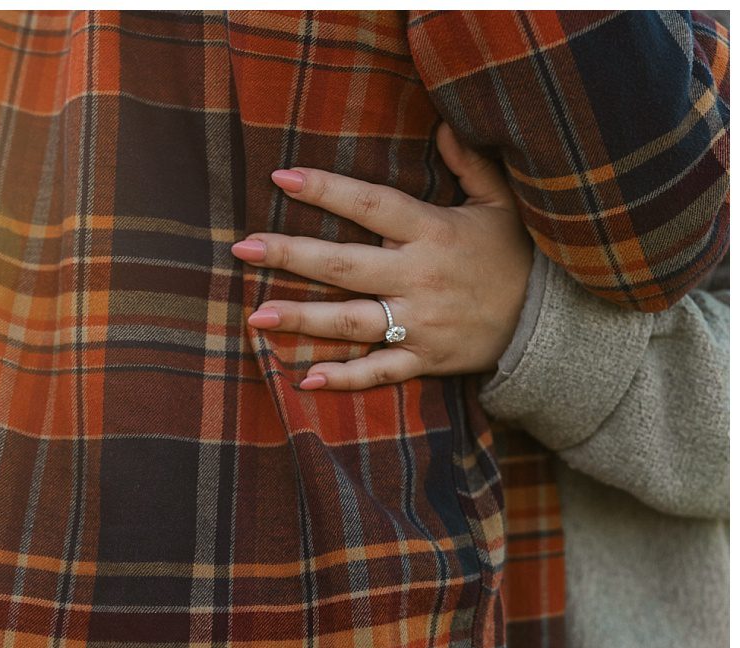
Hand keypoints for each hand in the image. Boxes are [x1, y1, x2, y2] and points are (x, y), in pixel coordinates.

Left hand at [231, 123, 532, 390]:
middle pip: (344, 265)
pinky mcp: (426, 358)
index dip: (326, 190)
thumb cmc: (518, 255)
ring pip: (352, 321)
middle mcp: (419, 277)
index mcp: (433, 232)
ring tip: (255, 315)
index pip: (370, 205)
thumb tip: (444, 122)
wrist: (552, 321)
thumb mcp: (501, 203)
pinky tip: (307, 378)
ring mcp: (421, 321)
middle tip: (243, 250)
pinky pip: (381, 370)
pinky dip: (347, 377)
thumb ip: (470, 164)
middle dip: (291, 255)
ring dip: (302, 319)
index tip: (281, 177)